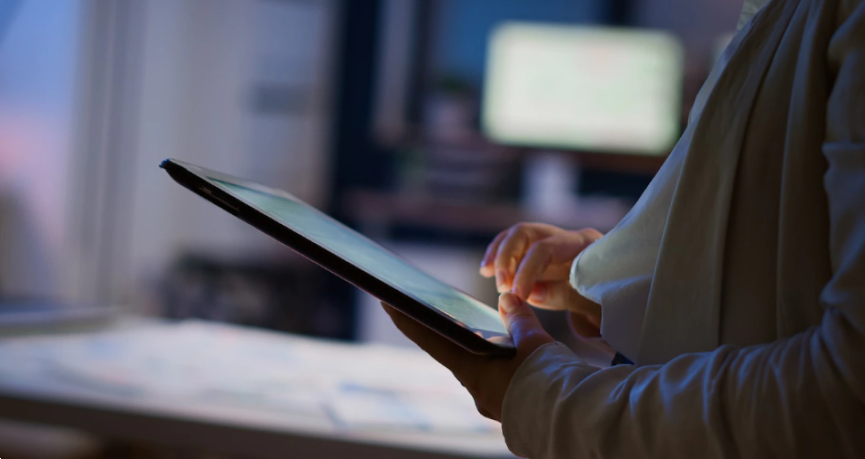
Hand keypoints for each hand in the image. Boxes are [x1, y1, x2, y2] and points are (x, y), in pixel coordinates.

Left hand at [383, 293, 553, 421]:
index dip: (408, 320)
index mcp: (474, 372)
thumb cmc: (551, 382)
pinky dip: (499, 367)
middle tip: (438, 309)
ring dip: (480, 352)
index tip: (388, 302)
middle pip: (455, 355)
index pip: (431, 340)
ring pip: (480, 370)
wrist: (576, 423)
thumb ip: (519, 319)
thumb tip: (508, 299)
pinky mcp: (511, 411)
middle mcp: (477, 391)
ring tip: (486, 331)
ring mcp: (494, 404)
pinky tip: (514, 357)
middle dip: (449, 333)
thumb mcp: (535, 342)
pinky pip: (498, 383)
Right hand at [480, 223, 602, 335]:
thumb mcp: (594, 303)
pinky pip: (516, 246)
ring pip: (517, 236)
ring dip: (498, 253)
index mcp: (584, 245)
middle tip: (500, 285)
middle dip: (506, 257)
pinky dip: (499, 255)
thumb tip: (530, 293)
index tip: (515, 295)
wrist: (621, 300)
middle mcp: (567, 237)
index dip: (525, 271)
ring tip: (486, 273)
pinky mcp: (543, 252)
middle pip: (526, 233)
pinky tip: (486, 269)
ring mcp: (553, 242)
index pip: (544, 249)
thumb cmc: (611, 301)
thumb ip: (565, 296)